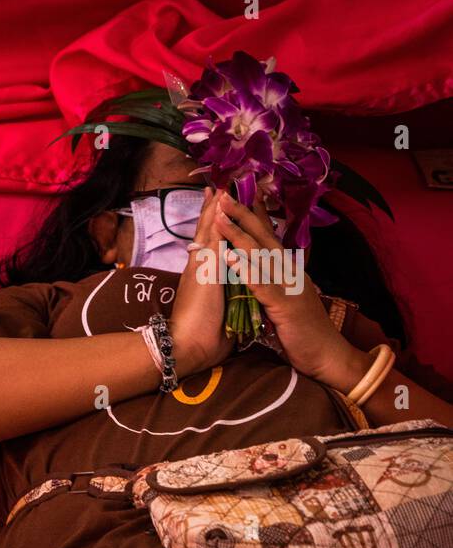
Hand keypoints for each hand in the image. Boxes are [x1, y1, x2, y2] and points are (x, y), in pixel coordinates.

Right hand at [169, 187, 234, 375]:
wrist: (185, 347)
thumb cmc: (202, 340)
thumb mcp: (220, 320)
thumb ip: (226, 311)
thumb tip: (235, 317)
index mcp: (204, 281)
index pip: (212, 251)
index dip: (216, 233)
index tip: (220, 216)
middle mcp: (199, 270)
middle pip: (206, 235)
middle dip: (212, 213)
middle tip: (216, 189)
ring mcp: (199, 268)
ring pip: (207, 232)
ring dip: (213, 210)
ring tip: (217, 187)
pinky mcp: (203, 270)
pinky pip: (211, 239)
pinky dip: (214, 220)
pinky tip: (218, 203)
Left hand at [213, 191, 371, 391]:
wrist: (326, 356)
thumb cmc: (303, 330)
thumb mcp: (286, 299)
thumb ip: (274, 280)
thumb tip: (261, 265)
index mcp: (286, 270)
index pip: (268, 236)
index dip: (254, 213)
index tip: (239, 192)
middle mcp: (288, 272)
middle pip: (263, 237)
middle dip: (242, 213)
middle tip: (224, 192)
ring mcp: (287, 286)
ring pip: (260, 255)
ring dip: (239, 234)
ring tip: (220, 216)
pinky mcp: (285, 306)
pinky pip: (262, 285)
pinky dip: (247, 270)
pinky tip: (231, 258)